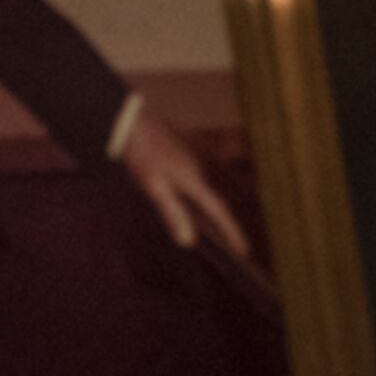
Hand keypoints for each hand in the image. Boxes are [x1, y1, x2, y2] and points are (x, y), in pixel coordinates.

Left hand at [118, 105, 253, 264]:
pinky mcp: (181, 159)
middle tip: (232, 248)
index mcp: (193, 181)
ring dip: (210, 214)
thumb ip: (173, 214)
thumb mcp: (155, 188)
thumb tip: (188, 241)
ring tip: (215, 235)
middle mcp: (197, 172)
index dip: (232, 232)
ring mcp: (190, 164)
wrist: (132, 123)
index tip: (243, 252)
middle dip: (225, 227)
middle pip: (215, 204)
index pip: (219, 212)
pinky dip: (198, 201)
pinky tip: (190, 207)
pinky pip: (195, 185)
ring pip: (204, 194)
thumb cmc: (142, 155)